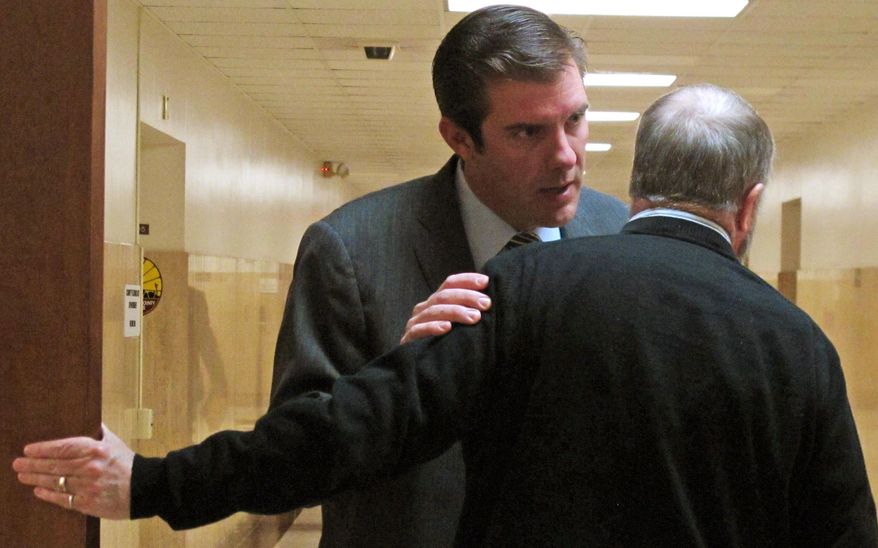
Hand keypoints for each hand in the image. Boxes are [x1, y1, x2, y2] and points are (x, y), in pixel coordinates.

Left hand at [12, 423, 133, 518]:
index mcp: (96, 450)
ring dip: (36, 479)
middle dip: (33, 465)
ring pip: (56, 482)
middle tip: (18, 464)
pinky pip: (64, 499)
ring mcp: (88, 486)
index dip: (43, 449)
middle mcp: (90, 468)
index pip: (63, 447)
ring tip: (23, 477)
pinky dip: (49, 495)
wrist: (145, 487)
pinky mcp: (89, 503)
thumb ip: (100, 431)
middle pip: (55, 466)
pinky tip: (39, 491)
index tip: (28, 450)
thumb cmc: (129, 463)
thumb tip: (92, 418)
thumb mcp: (115, 442)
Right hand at [401, 273, 490, 343]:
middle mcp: (425, 309)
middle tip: (486, 304)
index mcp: (436, 302)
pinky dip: (433, 327)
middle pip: (444, 295)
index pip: (450, 284)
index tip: (485, 282)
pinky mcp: (409, 339)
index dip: (467, 280)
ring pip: (434, 310)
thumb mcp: (459, 326)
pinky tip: (447, 328)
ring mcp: (415, 323)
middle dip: (467, 297)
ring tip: (474, 317)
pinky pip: (419, 330)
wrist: (423, 372)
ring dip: (455, 311)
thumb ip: (470, 312)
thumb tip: (490, 301)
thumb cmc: (448, 346)